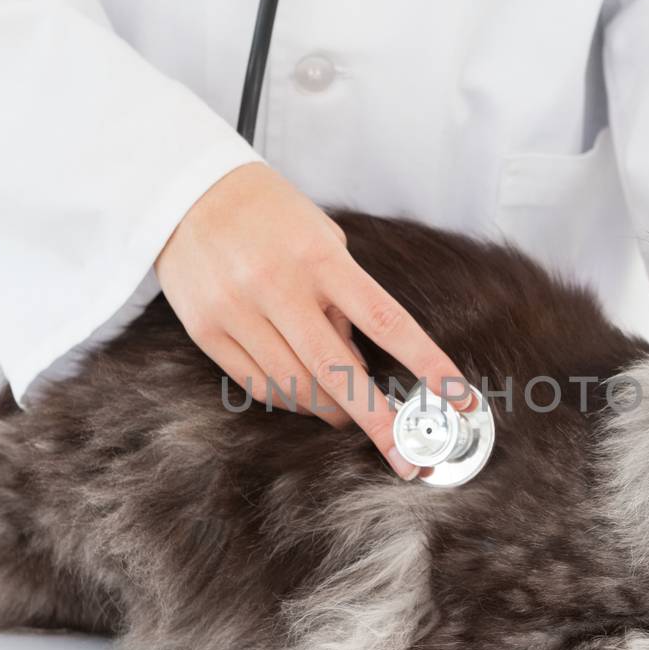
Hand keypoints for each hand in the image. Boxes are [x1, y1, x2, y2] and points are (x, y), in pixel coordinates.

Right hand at [156, 163, 467, 479]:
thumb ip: (344, 300)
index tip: (460, 401)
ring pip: (296, 387)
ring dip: (331, 409)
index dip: (428, 365)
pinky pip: (259, 386)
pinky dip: (291, 399)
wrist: (188, 193)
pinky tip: (306, 397)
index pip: (388, 321)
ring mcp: (238, 311)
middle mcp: (278, 287)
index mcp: (320, 259)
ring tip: (349, 413)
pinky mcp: (207, 331)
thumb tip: (359, 365)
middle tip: (407, 456)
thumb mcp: (323, 240)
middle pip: (337, 371)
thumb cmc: (271, 216)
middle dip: (377, 422)